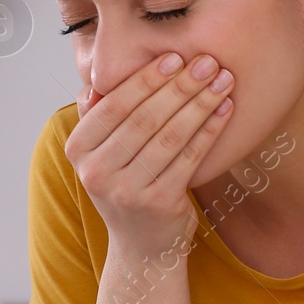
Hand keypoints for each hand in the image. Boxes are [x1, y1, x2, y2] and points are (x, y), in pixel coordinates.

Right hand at [65, 51, 234, 258]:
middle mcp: (96, 172)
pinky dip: (210, 130)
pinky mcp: (160, 204)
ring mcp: (127, 191)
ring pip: (170, 136)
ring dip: (200, 103)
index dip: (146, 79)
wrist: (142, 247)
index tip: (174, 57)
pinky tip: (225, 109)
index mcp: (78, 151)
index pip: (114, 105)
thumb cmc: (126, 187)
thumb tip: (97, 81)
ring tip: (222, 79)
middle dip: (180, 86)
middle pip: (145, 118)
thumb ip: (97, 117)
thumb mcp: (101, 154)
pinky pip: (190, 157)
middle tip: (207, 62)